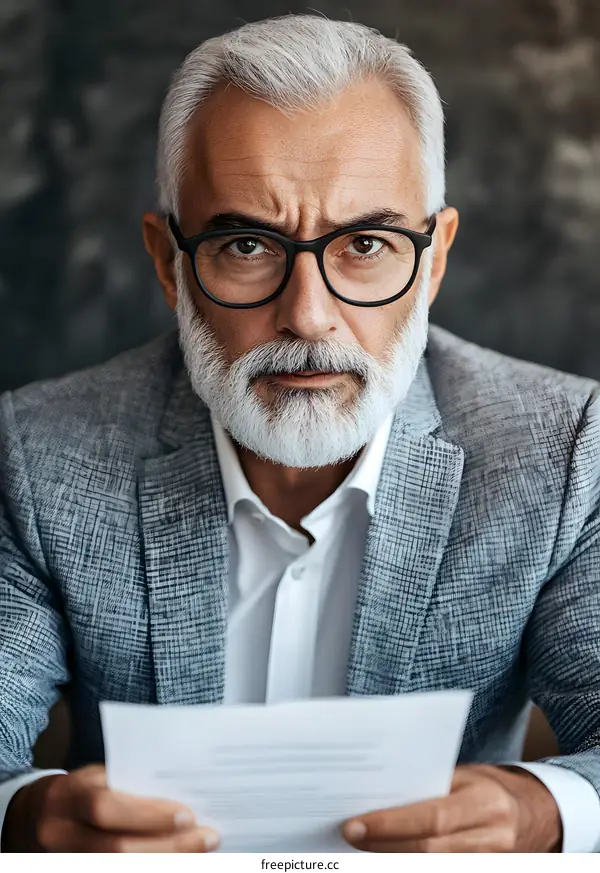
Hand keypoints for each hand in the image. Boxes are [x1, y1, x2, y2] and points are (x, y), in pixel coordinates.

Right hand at [2, 765, 219, 851]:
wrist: (35, 818)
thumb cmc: (79, 790)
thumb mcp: (95, 776)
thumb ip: (129, 783)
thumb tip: (182, 787)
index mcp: (69, 797)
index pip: (106, 807)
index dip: (148, 814)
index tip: (188, 814)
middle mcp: (63, 834)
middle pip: (117, 850)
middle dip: (169, 846)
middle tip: (209, 837)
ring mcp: (68, 861)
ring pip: (120, 869)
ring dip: (168, 863)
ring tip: (202, 853)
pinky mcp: (79, 872)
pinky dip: (154, 870)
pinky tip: (180, 863)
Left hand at [342, 764, 562, 851]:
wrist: (534, 811)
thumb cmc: (488, 786)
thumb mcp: (465, 776)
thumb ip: (430, 785)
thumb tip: (379, 794)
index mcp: (485, 800)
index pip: (431, 816)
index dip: (390, 824)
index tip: (354, 825)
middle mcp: (493, 836)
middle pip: (429, 849)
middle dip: (383, 845)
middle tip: (350, 837)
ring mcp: (493, 862)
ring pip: (434, 867)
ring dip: (392, 860)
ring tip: (362, 851)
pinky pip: (445, 872)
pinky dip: (412, 866)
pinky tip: (388, 859)